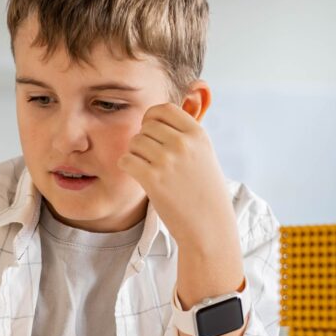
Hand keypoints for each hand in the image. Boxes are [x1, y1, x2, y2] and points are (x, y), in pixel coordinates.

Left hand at [117, 102, 237, 258]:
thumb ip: (185, 135)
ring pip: (134, 142)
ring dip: (135, 154)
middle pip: (146, 126)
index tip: (152, 132)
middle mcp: (183, 143)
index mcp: (197, 134)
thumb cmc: (204, 191)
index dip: (152, 118)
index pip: (164, 109)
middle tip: (149, 157)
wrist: (209, 226)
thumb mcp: (204, 155)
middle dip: (144, 139)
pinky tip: (138, 176)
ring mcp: (167, 160)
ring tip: (147, 169)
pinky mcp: (152, 179)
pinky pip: (126, 160)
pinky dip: (127, 167)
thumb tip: (157, 115)